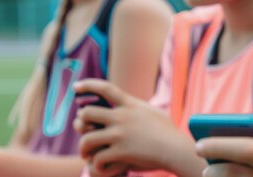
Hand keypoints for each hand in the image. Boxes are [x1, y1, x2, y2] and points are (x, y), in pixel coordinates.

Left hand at [74, 79, 197, 176]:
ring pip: (86, 139)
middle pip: (86, 113)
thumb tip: (129, 103)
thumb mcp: (153, 112)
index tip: (75, 87)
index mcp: (130, 104)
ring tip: (87, 154)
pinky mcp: (121, 152)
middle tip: (84, 132)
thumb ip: (137, 107)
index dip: (88, 85)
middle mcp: (122, 116)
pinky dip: (97, 166)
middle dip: (80, 124)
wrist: (176, 149)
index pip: (105, 88)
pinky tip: (102, 167)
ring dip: (83, 149)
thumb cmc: (169, 132)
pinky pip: (97, 159)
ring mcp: (120, 134)